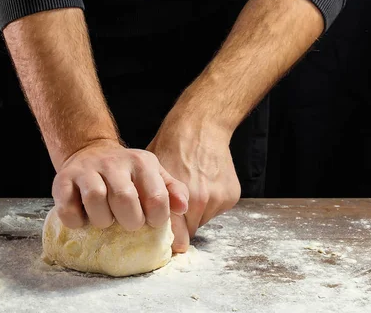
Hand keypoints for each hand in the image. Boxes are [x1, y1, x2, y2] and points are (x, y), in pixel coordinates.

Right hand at [52, 139, 188, 230]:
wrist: (90, 152)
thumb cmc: (127, 174)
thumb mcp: (154, 175)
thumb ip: (172, 191)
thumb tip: (183, 208)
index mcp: (141, 162)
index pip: (157, 198)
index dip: (156, 219)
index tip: (150, 222)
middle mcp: (113, 162)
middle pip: (125, 199)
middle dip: (130, 221)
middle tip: (127, 223)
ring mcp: (86, 170)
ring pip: (95, 200)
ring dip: (102, 220)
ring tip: (105, 220)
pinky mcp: (63, 180)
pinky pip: (68, 208)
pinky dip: (76, 221)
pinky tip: (84, 219)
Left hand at [147, 117, 240, 252]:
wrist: (201, 126)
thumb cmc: (170, 145)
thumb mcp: (150, 172)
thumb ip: (150, 199)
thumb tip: (138, 221)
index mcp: (176, 197)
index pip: (175, 235)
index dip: (169, 239)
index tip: (165, 244)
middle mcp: (199, 201)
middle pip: (189, 231)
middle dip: (180, 225)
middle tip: (173, 212)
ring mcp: (217, 199)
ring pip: (202, 220)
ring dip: (195, 214)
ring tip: (189, 191)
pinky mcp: (231, 196)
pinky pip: (215, 210)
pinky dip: (209, 203)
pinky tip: (202, 184)